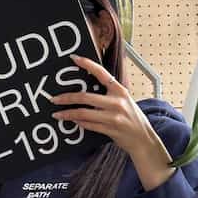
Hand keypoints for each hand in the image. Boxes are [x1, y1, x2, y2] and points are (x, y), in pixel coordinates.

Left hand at [51, 55, 176, 190]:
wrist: (143, 139)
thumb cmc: (132, 118)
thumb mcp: (124, 100)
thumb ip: (109, 94)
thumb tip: (87, 92)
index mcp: (119, 90)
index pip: (101, 73)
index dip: (87, 64)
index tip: (74, 58)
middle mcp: (117, 102)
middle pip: (85, 97)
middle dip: (66, 98)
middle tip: (54, 99)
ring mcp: (113, 117)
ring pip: (83, 114)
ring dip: (68, 114)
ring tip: (57, 114)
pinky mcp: (110, 130)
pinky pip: (89, 125)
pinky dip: (79, 123)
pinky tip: (72, 121)